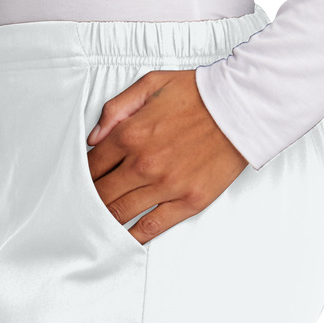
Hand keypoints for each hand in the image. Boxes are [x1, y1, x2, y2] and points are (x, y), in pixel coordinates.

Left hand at [88, 70, 247, 243]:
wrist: (240, 108)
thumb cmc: (198, 95)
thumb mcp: (150, 84)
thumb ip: (116, 109)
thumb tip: (94, 138)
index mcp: (130, 133)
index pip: (93, 166)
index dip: (83, 177)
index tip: (82, 183)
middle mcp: (144, 163)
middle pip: (102, 193)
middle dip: (90, 201)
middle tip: (86, 207)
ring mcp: (166, 186)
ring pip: (122, 212)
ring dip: (107, 219)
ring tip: (99, 223)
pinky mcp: (187, 201)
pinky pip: (152, 226)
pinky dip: (134, 235)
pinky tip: (125, 238)